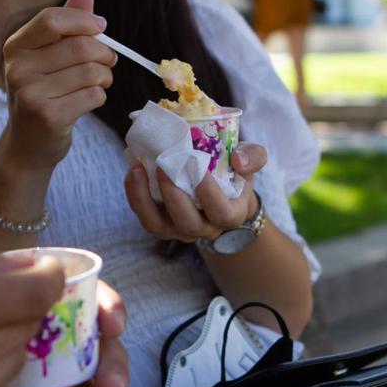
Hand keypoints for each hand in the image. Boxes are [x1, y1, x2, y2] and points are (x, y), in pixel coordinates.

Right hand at [1, 0, 116, 170]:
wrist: (28, 145)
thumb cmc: (42, 95)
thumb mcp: (47, 59)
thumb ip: (65, 26)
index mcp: (15, 48)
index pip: (52, 20)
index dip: (83, 21)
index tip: (101, 27)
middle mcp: (18, 69)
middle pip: (80, 46)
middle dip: (104, 54)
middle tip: (107, 63)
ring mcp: (31, 94)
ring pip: (91, 72)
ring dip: (105, 77)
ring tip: (99, 83)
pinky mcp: (49, 117)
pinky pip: (93, 96)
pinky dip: (99, 97)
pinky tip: (88, 102)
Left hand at [124, 143, 266, 242]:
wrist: (221, 190)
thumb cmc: (235, 175)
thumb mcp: (251, 162)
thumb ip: (253, 157)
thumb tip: (238, 159)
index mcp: (230, 215)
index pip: (222, 213)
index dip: (209, 193)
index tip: (198, 166)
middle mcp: (204, 228)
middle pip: (187, 224)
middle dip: (173, 196)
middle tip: (163, 165)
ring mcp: (178, 229)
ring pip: (157, 226)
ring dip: (143, 199)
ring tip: (136, 169)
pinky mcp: (160, 223)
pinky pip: (144, 216)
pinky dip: (134, 195)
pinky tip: (133, 171)